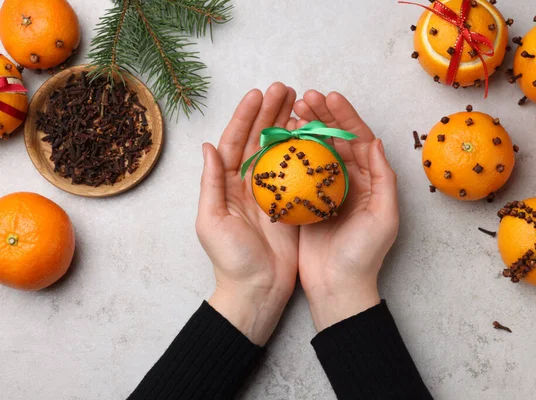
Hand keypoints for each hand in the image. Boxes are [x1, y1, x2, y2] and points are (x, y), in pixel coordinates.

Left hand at [196, 83, 298, 345]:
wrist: (257, 289)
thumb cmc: (231, 259)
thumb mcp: (212, 221)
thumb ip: (211, 183)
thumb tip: (208, 146)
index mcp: (227, 184)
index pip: (235, 141)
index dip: (246, 116)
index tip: (258, 94)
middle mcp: (249, 183)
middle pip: (259, 139)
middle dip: (270, 112)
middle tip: (284, 89)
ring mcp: (272, 191)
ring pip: (280, 150)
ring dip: (287, 125)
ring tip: (299, 103)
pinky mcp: (291, 203)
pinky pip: (298, 171)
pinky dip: (304, 151)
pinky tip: (312, 134)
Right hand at [293, 91, 398, 331]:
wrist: (338, 287)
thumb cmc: (364, 255)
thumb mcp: (384, 217)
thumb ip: (384, 179)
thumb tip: (375, 142)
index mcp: (370, 181)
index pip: (359, 140)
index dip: (345, 117)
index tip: (330, 97)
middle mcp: (349, 181)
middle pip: (336, 140)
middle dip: (322, 116)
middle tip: (304, 98)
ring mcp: (325, 190)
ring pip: (316, 151)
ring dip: (305, 129)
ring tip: (291, 111)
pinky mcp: (306, 201)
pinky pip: (299, 171)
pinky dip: (291, 153)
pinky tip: (279, 139)